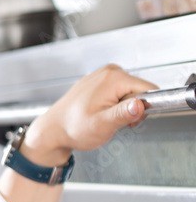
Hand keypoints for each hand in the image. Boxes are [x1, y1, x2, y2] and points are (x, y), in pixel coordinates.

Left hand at [20, 64, 157, 166]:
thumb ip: (123, 114)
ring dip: (123, 109)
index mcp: (113, 78)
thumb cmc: (73, 128)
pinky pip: (118, 93)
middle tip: (114, 122)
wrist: (52, 130)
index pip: (150, 90)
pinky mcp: (98, 82)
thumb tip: (140, 105)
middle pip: (140, 91)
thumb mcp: (102, 126)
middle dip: (133, 110)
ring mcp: (102, 75)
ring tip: (105, 118)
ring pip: (130, 93)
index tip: (130, 120)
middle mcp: (109, 71)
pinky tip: (100, 113)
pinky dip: (114, 105)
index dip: (144, 109)